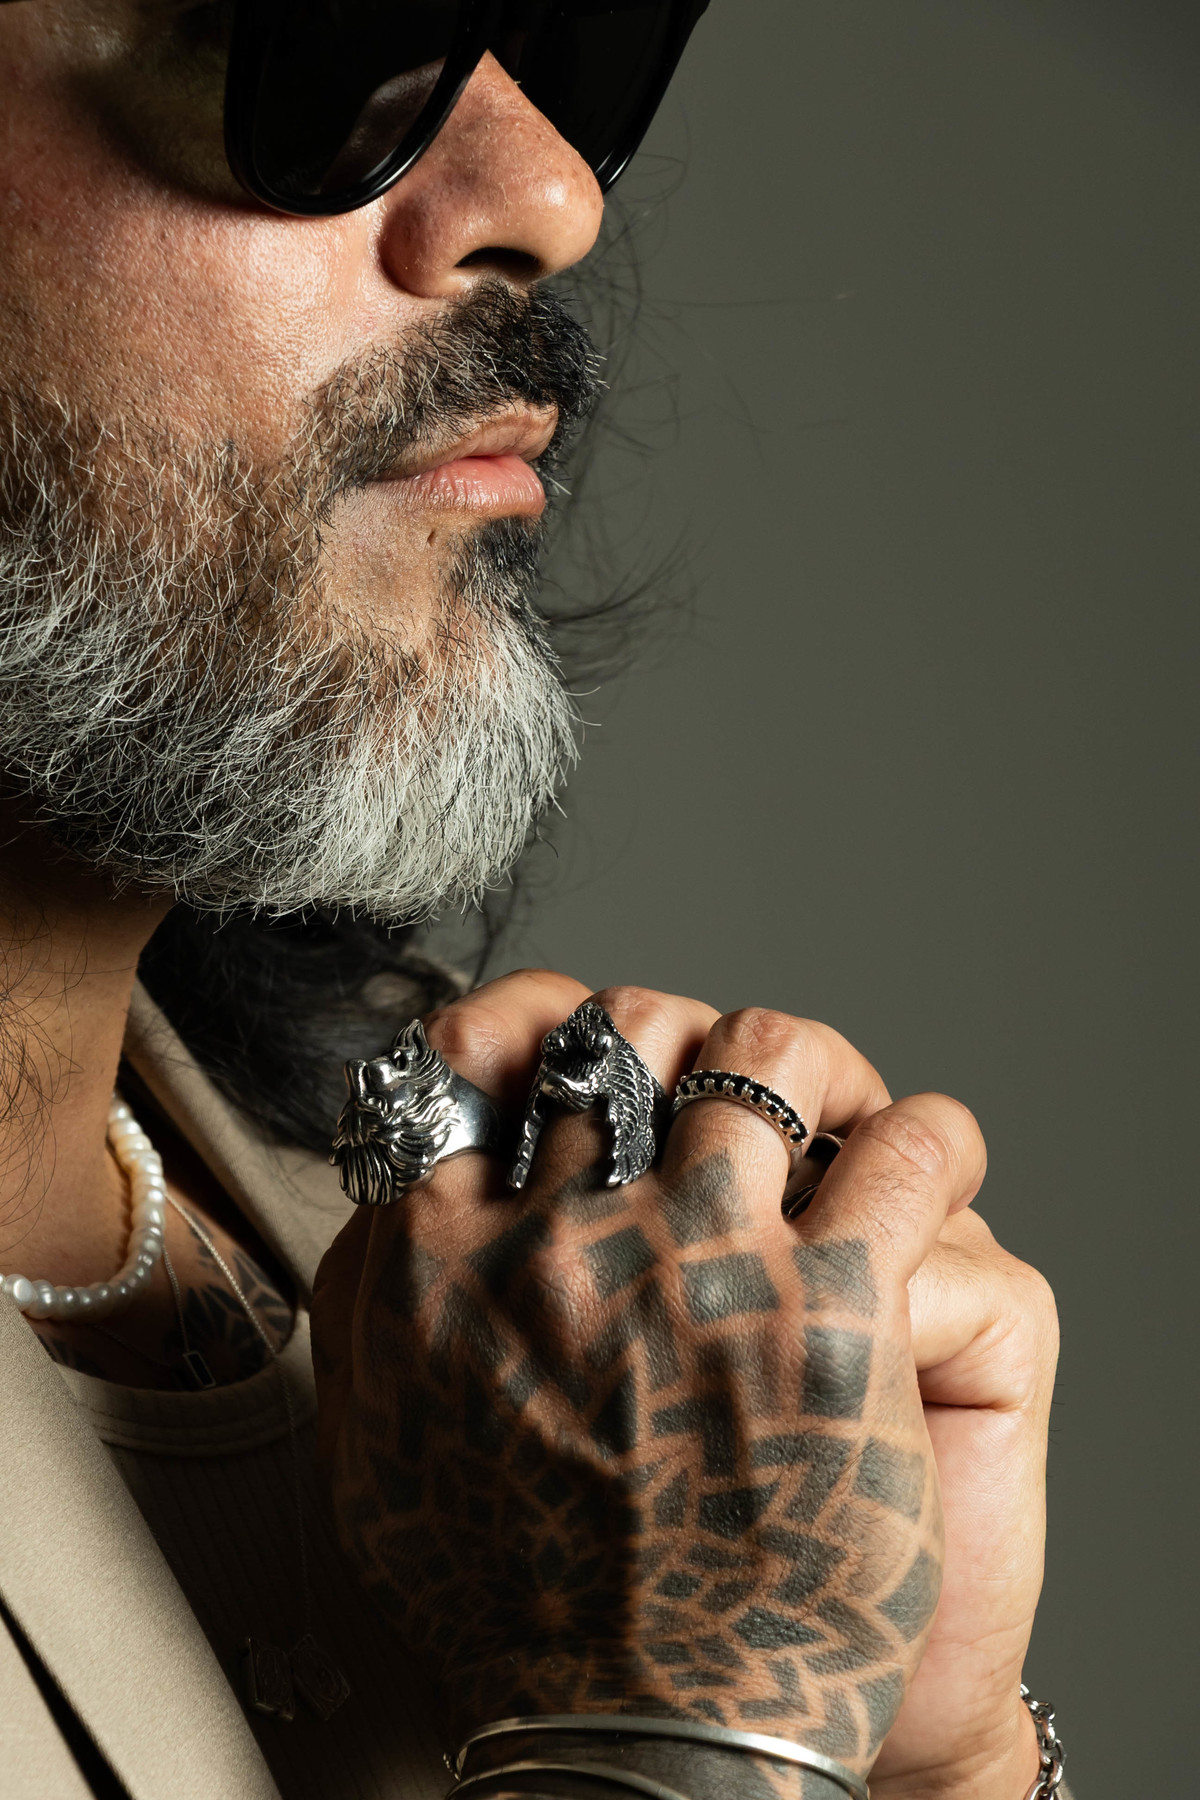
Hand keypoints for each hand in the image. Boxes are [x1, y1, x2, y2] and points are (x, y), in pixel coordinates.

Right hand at [311, 971, 1051, 1793]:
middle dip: (666, 1048)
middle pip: (623, 1038)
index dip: (533, 1046)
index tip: (580, 1071)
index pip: (481, 1067)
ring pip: (761, 1053)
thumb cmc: (511, 1621)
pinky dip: (932, 1134)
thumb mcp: (376, 1466)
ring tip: (831, 1102)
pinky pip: (908, 1148)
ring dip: (800, 1065)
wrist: (633, 1750)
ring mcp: (701, 1261)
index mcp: (445, 1266)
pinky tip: (932, 1158)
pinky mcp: (833, 1311)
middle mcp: (566, 1240)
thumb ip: (366, 1326)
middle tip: (709, 1084)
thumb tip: (382, 1222)